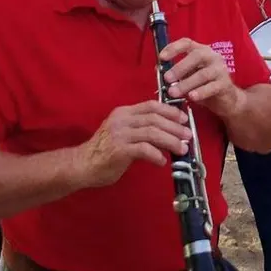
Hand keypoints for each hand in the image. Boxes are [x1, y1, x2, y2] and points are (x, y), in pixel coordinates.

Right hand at [75, 101, 191, 187]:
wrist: (82, 165)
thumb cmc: (105, 151)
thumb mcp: (123, 132)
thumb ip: (140, 128)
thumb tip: (168, 131)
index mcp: (124, 112)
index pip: (151, 105)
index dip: (170, 111)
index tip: (184, 118)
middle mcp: (122, 119)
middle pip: (155, 118)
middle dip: (175, 127)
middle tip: (188, 135)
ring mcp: (120, 134)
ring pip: (152, 132)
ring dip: (170, 140)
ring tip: (181, 149)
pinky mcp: (119, 150)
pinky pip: (144, 149)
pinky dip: (156, 154)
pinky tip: (162, 161)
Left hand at [160, 38, 244, 119]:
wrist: (226, 99)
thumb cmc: (205, 85)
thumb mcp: (189, 76)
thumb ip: (176, 71)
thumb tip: (158, 68)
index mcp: (201, 51)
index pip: (187, 43)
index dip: (173, 48)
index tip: (161, 57)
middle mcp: (212, 57)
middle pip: (196, 56)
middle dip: (179, 67)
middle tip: (167, 79)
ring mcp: (220, 70)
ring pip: (203, 74)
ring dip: (186, 83)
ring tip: (173, 92)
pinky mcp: (225, 84)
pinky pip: (212, 87)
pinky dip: (200, 92)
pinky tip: (191, 97)